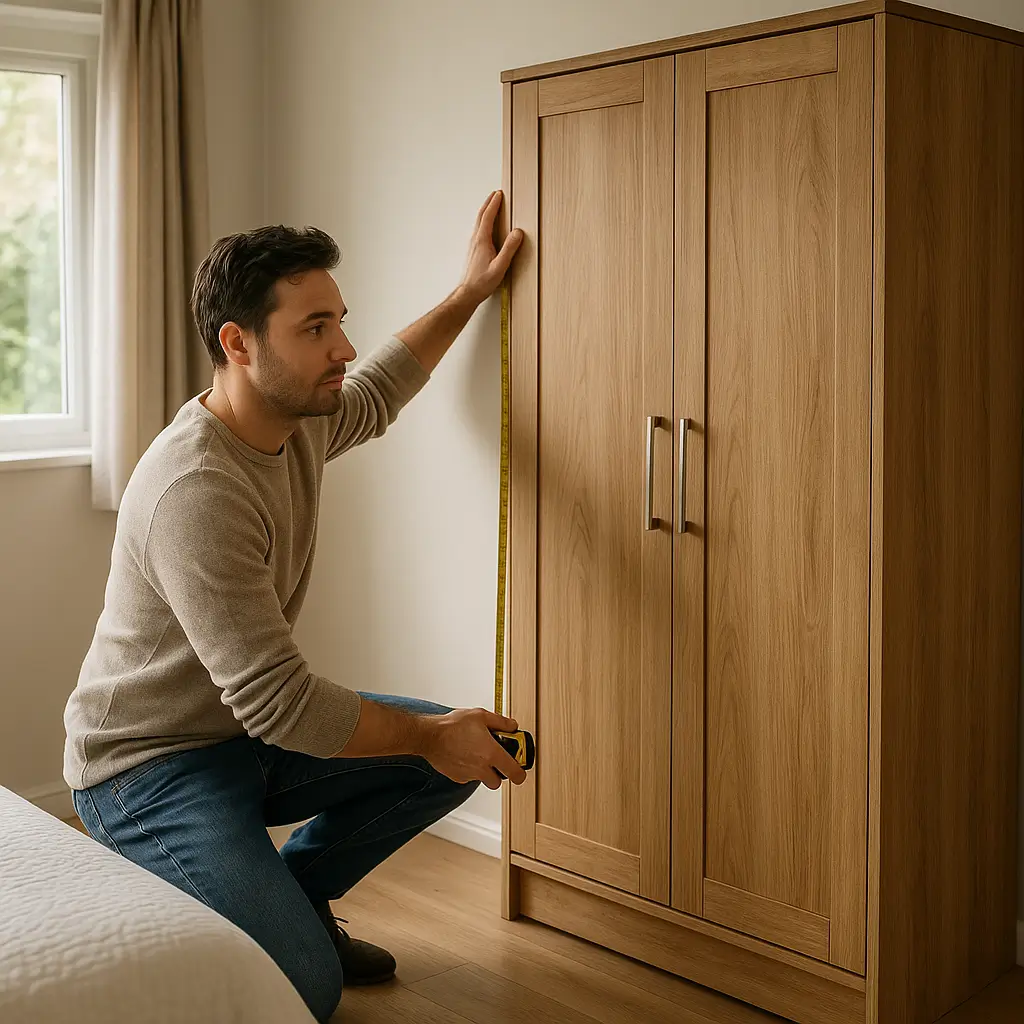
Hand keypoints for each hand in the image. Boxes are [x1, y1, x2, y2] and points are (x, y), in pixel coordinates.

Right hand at [419, 707, 527, 789]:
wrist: (430, 736)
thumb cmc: (452, 725)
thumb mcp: (480, 715)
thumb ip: (501, 722)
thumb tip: (512, 726)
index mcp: (491, 753)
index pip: (514, 773)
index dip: (520, 773)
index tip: (520, 769)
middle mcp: (481, 768)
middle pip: (498, 782)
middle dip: (499, 773)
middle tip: (495, 760)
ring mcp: (469, 775)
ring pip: (482, 779)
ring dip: (483, 770)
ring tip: (476, 753)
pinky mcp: (457, 777)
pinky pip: (468, 777)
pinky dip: (469, 770)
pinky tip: (464, 755)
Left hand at [458, 191, 523, 305]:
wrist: (468, 293)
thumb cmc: (482, 282)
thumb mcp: (500, 266)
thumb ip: (509, 249)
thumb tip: (518, 232)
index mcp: (482, 240)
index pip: (488, 216)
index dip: (494, 204)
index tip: (499, 194)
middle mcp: (475, 240)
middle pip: (481, 216)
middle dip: (488, 203)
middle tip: (495, 194)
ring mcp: (472, 245)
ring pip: (478, 222)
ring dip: (485, 211)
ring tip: (491, 205)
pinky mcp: (472, 250)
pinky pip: (478, 230)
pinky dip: (483, 221)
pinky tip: (486, 226)